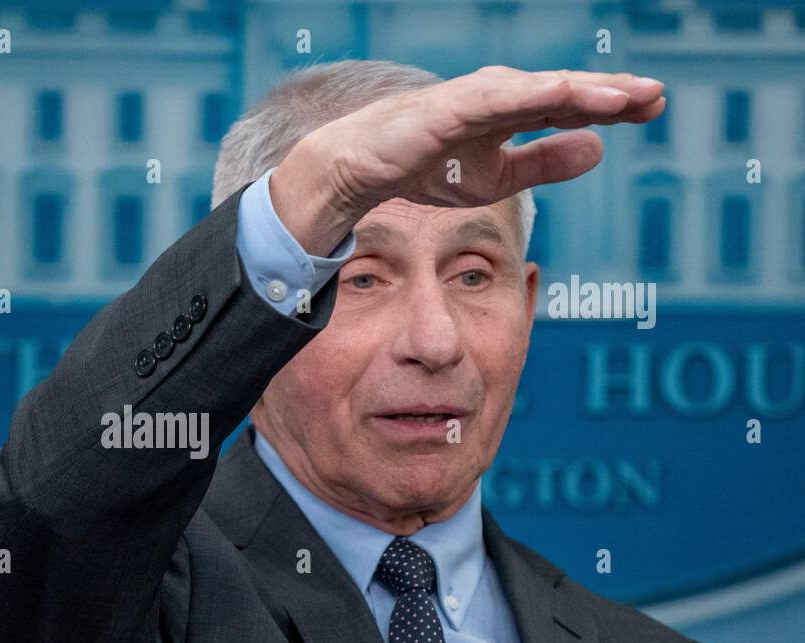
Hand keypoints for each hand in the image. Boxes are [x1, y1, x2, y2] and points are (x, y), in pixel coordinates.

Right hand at [270, 66, 665, 255]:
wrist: (363, 168)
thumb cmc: (427, 166)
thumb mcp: (497, 176)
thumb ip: (545, 161)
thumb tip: (600, 149)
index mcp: (514, 111)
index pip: (572, 104)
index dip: (613, 104)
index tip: (655, 107)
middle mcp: (500, 94)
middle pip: (564, 91)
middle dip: (609, 91)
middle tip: (655, 95)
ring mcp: (474, 97)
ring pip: (536, 90)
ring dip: (579, 91)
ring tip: (620, 97)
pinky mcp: (446, 107)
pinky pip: (493, 99)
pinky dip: (526, 94)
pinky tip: (558, 94)